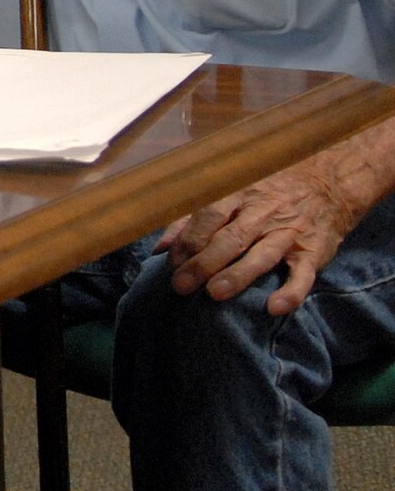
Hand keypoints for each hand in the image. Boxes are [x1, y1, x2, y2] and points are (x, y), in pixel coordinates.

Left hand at [156, 160, 361, 315]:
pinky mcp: (313, 252)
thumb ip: (192, 219)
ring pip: (263, 254)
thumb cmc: (267, 191)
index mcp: (239, 194)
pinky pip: (304, 274)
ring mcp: (289, 231)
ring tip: (215, 293)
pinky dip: (291, 292)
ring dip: (239, 274)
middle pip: (231, 237)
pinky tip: (274, 307)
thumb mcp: (230, 194)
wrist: (328, 183)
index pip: (208, 216)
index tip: (171, 264)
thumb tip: (161, 248)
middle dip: (204, 261)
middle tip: (181, 285)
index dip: (188, 240)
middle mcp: (263, 212)